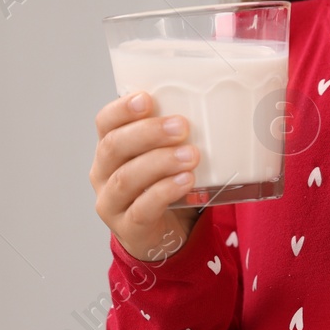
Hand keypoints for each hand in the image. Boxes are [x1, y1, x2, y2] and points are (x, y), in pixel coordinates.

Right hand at [91, 91, 202, 261]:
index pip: (105, 122)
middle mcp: (103, 174)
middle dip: (148, 133)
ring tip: (191, 155)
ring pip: (126, 178)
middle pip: (113, 147)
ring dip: (160, 162)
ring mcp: (112, 203)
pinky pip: (142, 208)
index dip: (121, 108)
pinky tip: (186, 181)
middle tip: (181, 126)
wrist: (164, 234)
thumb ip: (180, 129)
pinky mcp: (129, 228)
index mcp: (110, 149)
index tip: (147, 98)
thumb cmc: (166, 183)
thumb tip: (226, 94)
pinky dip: (165, 192)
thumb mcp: (167, 153)